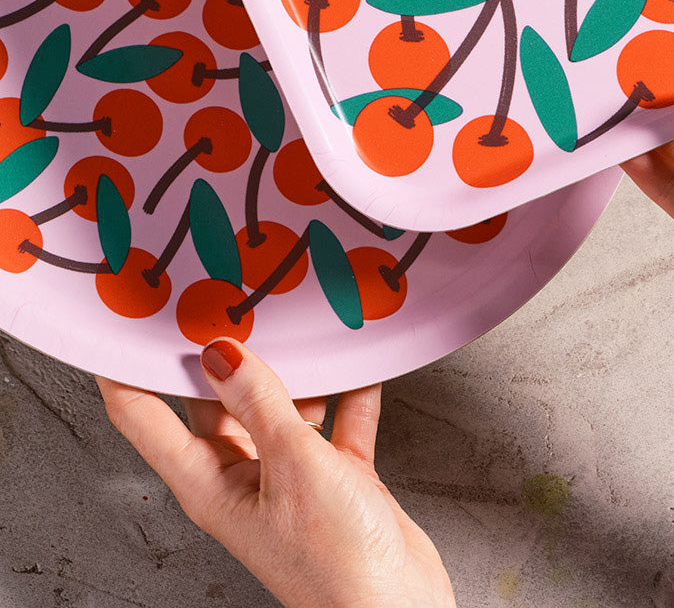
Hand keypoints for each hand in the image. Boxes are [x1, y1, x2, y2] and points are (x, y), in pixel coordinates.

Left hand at [97, 339, 454, 607]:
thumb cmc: (336, 564)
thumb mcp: (294, 465)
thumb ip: (260, 401)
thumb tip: (218, 351)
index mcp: (210, 484)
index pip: (145, 417)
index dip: (126, 368)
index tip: (126, 319)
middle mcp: (243, 479)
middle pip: (214, 403)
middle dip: (218, 354)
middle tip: (224, 296)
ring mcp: (289, 479)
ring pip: (278, 406)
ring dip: (294, 370)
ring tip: (299, 320)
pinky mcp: (336, 479)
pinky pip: (337, 421)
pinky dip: (348, 392)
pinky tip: (359, 363)